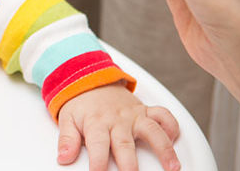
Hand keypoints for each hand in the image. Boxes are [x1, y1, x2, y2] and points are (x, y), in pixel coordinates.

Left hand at [56, 83, 179, 170]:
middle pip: (125, 144)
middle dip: (130, 164)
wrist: (90, 78)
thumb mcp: (67, 120)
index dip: (98, 162)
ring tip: (172, 166)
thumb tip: (63, 158)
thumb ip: (67, 140)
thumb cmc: (81, 104)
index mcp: (96, 123)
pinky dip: (172, 126)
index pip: (97, 145)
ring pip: (152, 130)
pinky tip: (175, 140)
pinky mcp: (145, 110)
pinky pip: (163, 115)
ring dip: (164, 148)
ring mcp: (134, 115)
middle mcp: (117, 120)